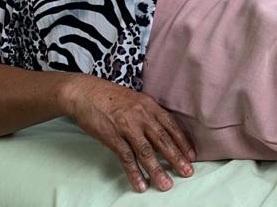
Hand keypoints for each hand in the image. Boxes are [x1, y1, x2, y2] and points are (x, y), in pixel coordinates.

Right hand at [60, 74, 194, 192]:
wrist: (85, 92)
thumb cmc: (109, 96)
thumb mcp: (134, 100)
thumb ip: (148, 113)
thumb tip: (161, 131)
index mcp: (149, 105)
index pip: (170, 125)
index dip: (182, 141)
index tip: (191, 155)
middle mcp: (141, 115)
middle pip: (162, 140)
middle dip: (176, 157)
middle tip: (187, 172)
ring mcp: (126, 126)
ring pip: (146, 152)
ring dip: (157, 170)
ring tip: (166, 184)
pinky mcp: (112, 137)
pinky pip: (126, 158)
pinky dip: (134, 173)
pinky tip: (141, 184)